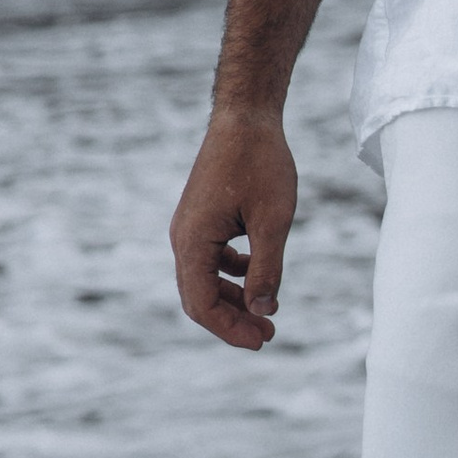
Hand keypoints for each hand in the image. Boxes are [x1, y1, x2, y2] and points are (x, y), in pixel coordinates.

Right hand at [170, 109, 297, 348]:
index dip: (230, 329)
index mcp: (193, 242)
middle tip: (269, 334)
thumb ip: (267, 268)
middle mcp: (183, 238)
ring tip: (267, 312)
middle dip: (233, 320)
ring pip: (205, 279)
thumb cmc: (260, 162)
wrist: (246, 116)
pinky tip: (258, 275)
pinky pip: (211, 258)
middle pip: (200, 297)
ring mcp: (190, 227)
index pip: (201, 304)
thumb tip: (263, 311)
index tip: (262, 341)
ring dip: (234, 298)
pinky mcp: (202, 217)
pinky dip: (232, 273)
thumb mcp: (274, 220)